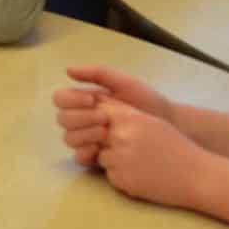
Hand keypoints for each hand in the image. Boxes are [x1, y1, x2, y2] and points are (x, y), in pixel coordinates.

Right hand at [53, 65, 173, 167]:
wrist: (167, 124)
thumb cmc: (146, 100)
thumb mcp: (123, 83)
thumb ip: (97, 73)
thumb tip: (67, 71)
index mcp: (85, 101)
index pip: (61, 99)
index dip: (71, 100)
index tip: (92, 100)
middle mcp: (83, 119)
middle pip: (62, 119)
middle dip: (81, 118)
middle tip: (105, 119)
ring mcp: (89, 138)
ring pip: (68, 138)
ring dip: (83, 135)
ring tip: (106, 134)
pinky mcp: (98, 156)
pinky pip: (79, 158)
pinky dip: (84, 153)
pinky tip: (99, 149)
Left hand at [95, 99, 210, 207]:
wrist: (197, 176)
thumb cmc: (175, 146)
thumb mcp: (152, 122)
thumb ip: (126, 114)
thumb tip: (99, 105)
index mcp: (130, 120)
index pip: (98, 114)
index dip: (101, 121)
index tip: (111, 128)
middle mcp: (122, 138)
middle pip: (96, 137)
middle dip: (108, 143)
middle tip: (132, 150)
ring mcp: (121, 160)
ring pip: (101, 157)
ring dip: (114, 161)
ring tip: (140, 163)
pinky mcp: (122, 180)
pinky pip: (110, 175)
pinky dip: (122, 176)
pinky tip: (142, 175)